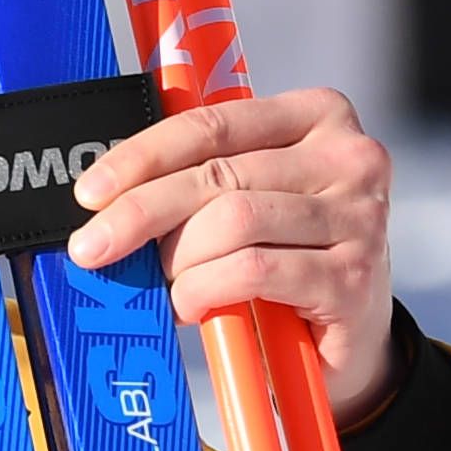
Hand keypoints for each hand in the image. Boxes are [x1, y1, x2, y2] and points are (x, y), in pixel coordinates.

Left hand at [64, 87, 402, 424]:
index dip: (142, 156)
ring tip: (163, 284)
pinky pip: (255, 270)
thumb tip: (109, 194)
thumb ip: (201, 177)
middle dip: (141, 212)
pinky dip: (206, 289)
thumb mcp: (252, 198)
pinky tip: (192, 304)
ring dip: (179, 259)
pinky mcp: (354, 276)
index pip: (212, 124)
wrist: (349, 334)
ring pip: (234, 221)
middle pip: (217, 175)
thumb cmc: (289, 251)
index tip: (90, 192)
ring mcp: (360, 217)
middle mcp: (348, 157)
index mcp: (317, 116)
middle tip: (93, 247)